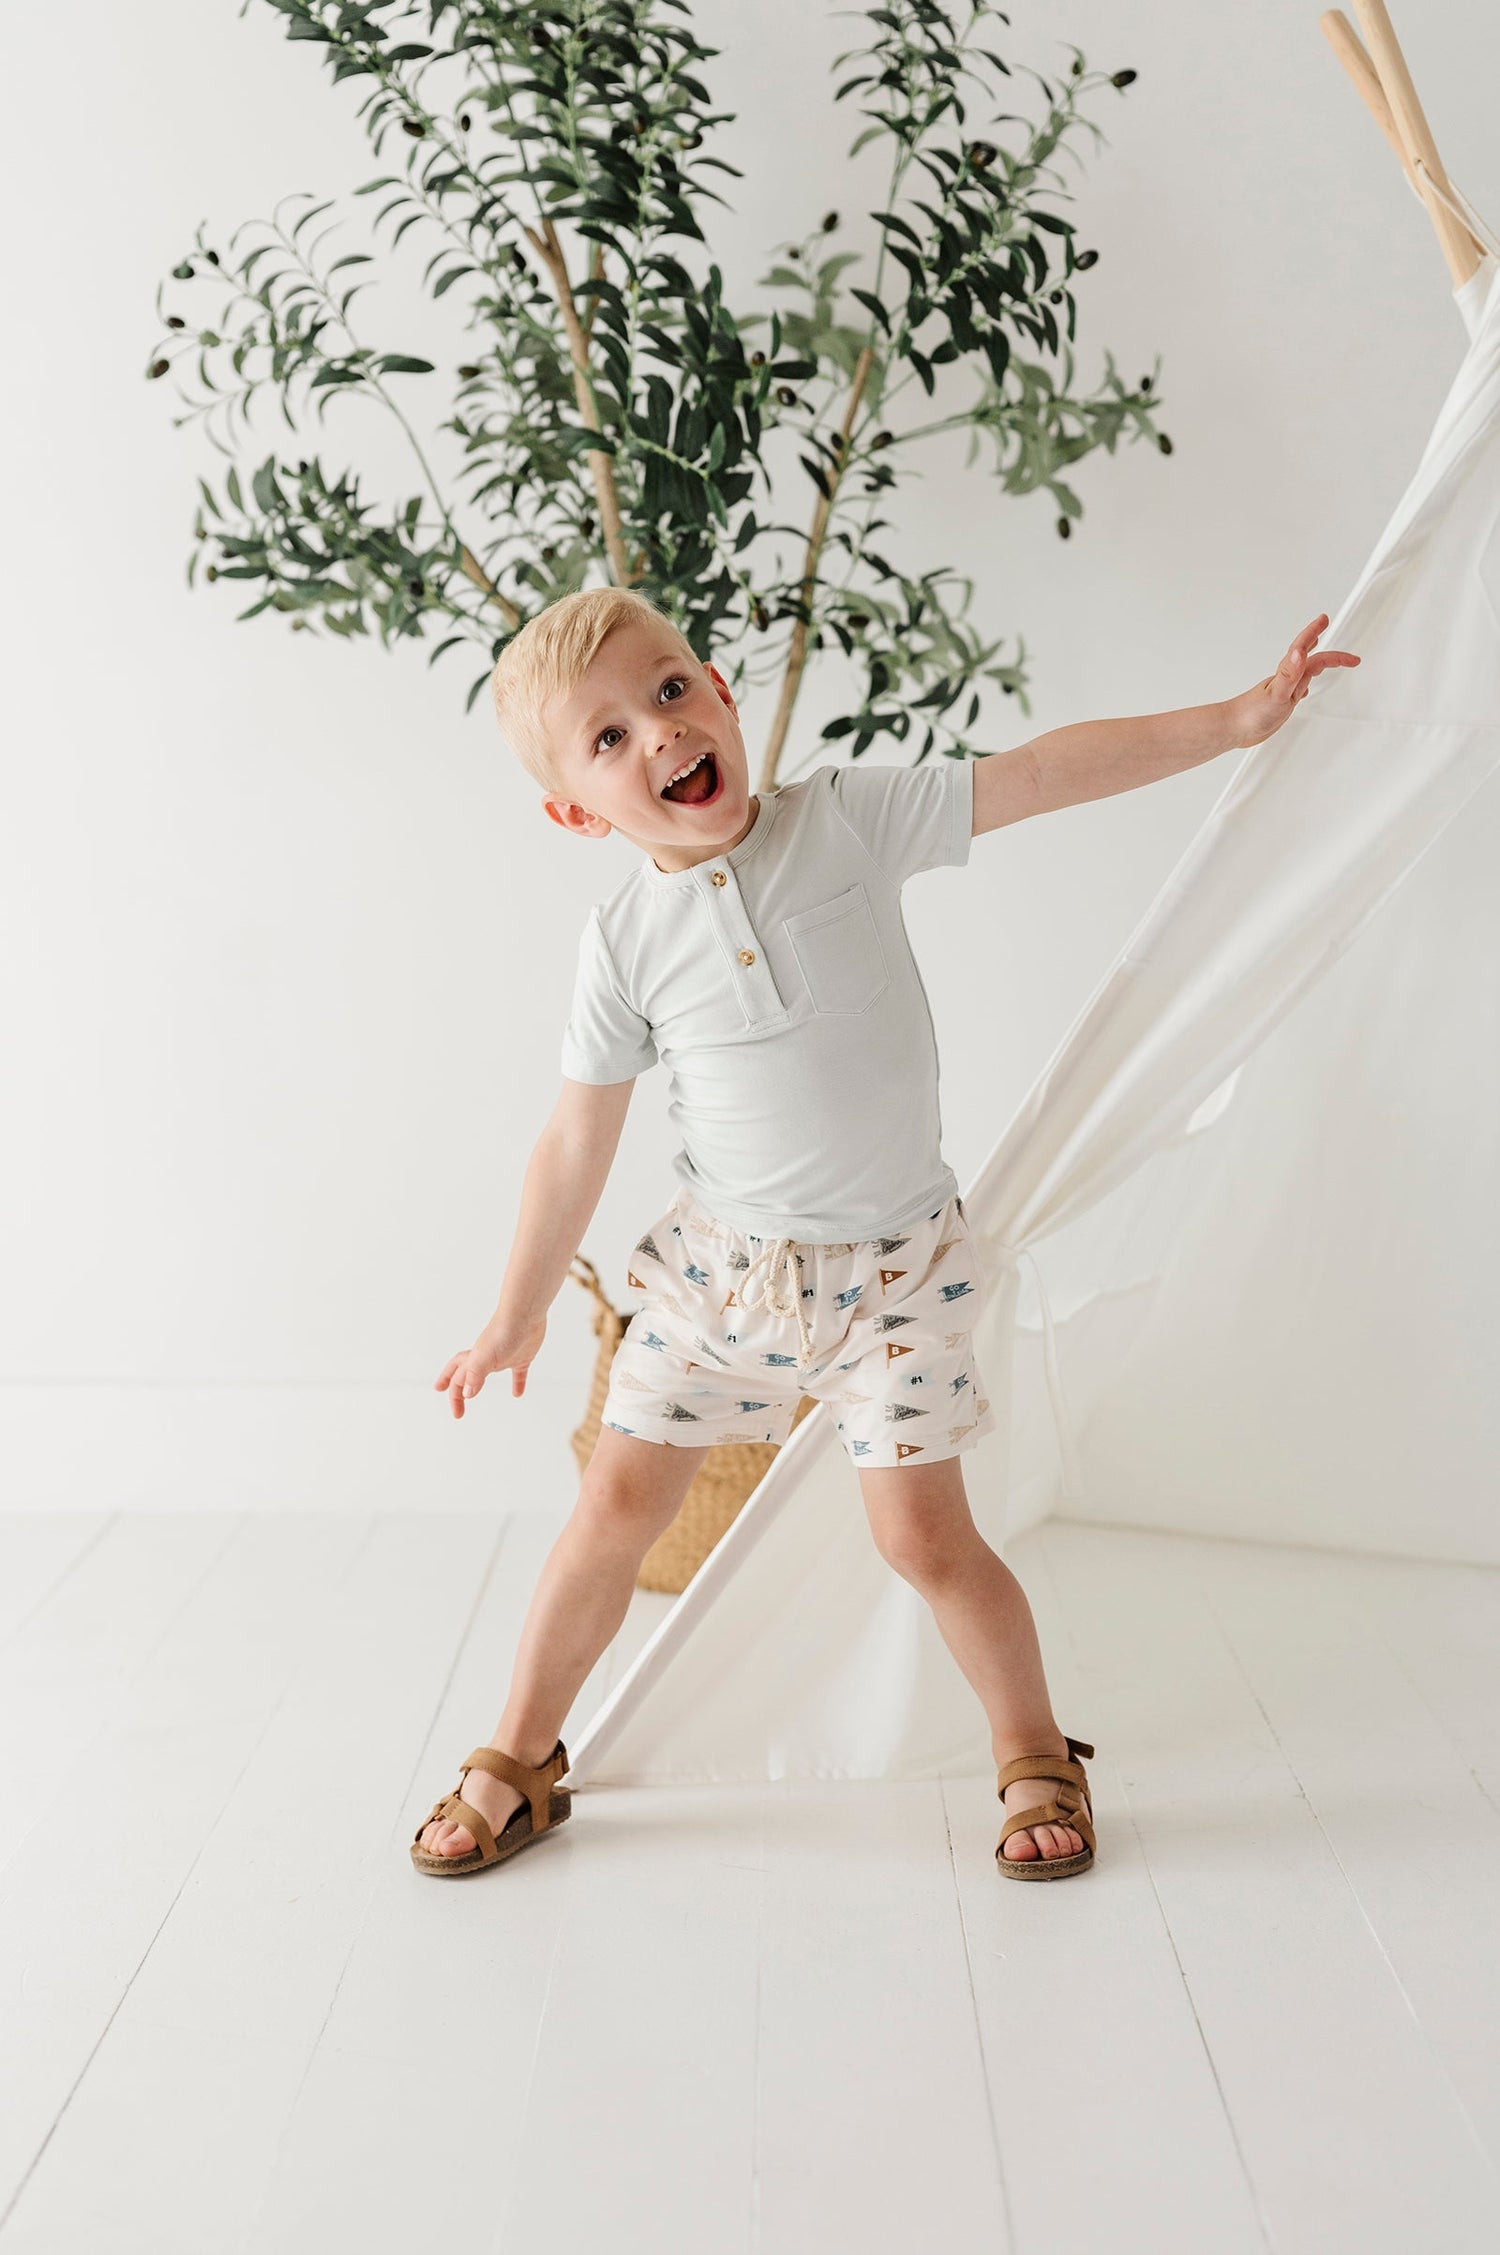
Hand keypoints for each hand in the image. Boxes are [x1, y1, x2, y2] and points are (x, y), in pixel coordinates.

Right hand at [434, 1314, 546, 1419]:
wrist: (525, 1314)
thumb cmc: (503, 1331)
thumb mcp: (485, 1357)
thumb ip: (474, 1375)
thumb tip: (466, 1394)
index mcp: (474, 1359)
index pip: (458, 1380)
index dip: (455, 1397)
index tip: (458, 1414)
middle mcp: (485, 1358)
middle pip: (464, 1373)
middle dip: (456, 1387)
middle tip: (452, 1399)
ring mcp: (503, 1357)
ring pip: (487, 1372)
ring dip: (479, 1383)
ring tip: (475, 1393)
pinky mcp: (521, 1356)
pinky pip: (517, 1373)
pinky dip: (517, 1384)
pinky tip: (518, 1393)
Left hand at [1227, 613, 1359, 748]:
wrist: (1234, 729)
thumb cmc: (1251, 713)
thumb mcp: (1276, 693)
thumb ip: (1289, 674)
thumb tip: (1300, 653)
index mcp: (1285, 672)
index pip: (1304, 648)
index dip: (1315, 632)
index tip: (1325, 620)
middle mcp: (1285, 678)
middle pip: (1306, 654)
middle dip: (1317, 639)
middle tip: (1327, 626)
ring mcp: (1282, 689)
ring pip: (1303, 670)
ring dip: (1315, 661)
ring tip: (1325, 656)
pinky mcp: (1280, 702)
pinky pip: (1296, 688)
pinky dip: (1304, 684)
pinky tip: (1304, 689)